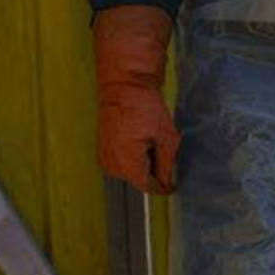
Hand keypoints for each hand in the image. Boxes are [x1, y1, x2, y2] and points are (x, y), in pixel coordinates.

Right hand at [93, 5, 178, 193]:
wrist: (123, 87)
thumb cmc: (145, 108)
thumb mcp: (166, 137)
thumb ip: (167, 164)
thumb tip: (167, 183)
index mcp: (128, 165)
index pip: (148, 187)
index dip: (163, 187)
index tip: (173, 185)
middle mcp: (112, 166)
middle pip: (138, 180)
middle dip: (153, 170)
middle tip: (161, 147)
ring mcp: (104, 159)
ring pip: (129, 172)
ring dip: (142, 162)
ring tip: (148, 139)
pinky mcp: (101, 151)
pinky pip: (120, 162)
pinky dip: (131, 156)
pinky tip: (138, 138)